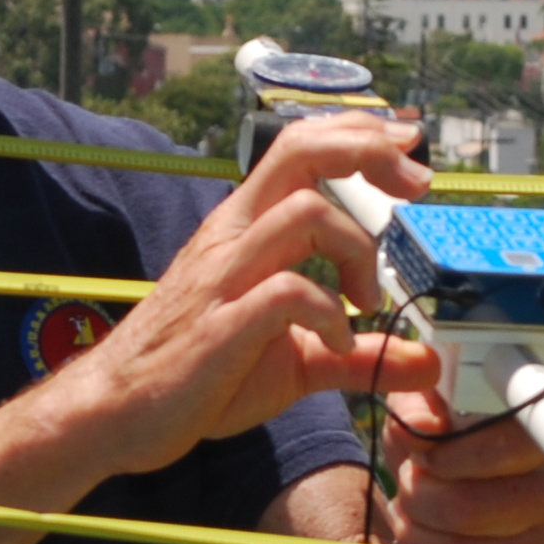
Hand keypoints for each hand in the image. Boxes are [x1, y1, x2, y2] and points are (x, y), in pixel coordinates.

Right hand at [58, 112, 439, 475]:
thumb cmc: (201, 371)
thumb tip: (425, 362)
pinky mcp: (222, 326)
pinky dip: (330, 313)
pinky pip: (289, 292)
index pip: (301, 147)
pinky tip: (336, 341)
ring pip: (305, 213)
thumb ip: (359, 354)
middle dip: (367, 151)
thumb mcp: (295, 361)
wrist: (118, 410)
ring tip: (367, 302)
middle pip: (300, 152)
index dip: (358, 133)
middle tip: (417, 185)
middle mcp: (234, 237)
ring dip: (357, 249)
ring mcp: (226, 278)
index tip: (409, 143)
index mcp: (246, 228)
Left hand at [377, 385, 543, 543]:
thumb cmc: (447, 448)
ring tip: (409, 521)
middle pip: (469, 509)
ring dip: (418, 542)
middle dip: (417, 501)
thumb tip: (424, 428)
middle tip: (406, 491)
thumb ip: (417, 410)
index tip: (424, 459)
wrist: (471, 505)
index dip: (455, 456)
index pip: (509, 445)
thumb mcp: (426, 414)